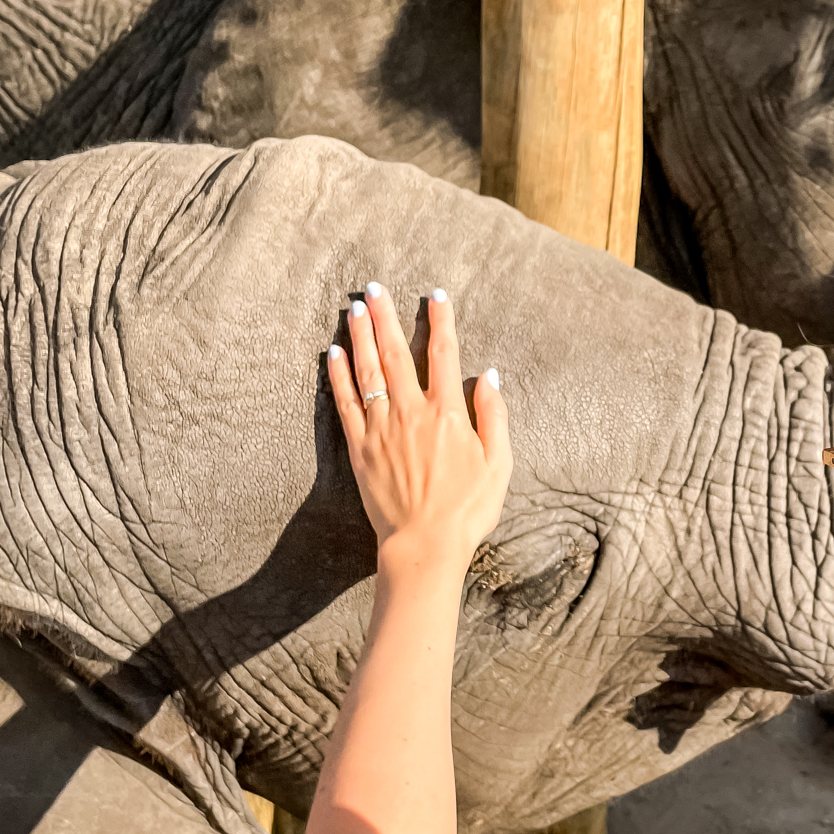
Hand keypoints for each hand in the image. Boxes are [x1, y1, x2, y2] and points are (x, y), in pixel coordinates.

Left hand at [328, 283, 510, 576]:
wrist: (425, 545)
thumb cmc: (468, 510)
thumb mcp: (499, 465)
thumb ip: (494, 417)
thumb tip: (490, 377)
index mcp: (449, 413)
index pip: (445, 354)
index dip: (441, 321)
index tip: (435, 295)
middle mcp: (412, 412)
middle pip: (397, 353)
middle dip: (386, 316)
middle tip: (374, 287)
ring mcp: (382, 428)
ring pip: (368, 371)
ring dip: (361, 336)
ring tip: (354, 308)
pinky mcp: (359, 448)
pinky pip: (345, 403)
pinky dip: (338, 375)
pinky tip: (334, 352)